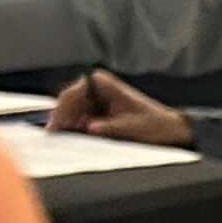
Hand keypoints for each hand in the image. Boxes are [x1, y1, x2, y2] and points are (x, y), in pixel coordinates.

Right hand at [46, 69, 190, 146]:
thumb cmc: (152, 124)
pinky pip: (79, 115)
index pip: (72, 95)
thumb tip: (89, 128)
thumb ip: (108, 127)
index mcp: (102, 83)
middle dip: (61, 119)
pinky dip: (76, 126)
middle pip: (68, 102)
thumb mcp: (129, 128)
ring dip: (68, 124)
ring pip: (71, 109)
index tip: (54, 128)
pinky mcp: (97, 106)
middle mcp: (96, 84)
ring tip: (64, 139)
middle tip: (54, 137)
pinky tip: (75, 137)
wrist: (167, 127)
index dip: (61, 112)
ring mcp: (96, 95)